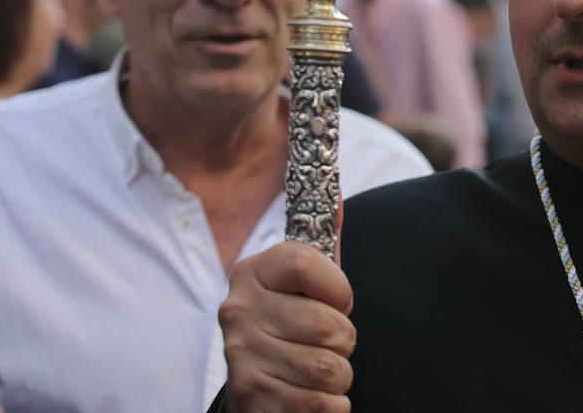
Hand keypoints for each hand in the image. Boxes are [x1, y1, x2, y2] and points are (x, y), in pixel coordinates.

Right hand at [219, 241, 355, 412]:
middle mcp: (239, 310)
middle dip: (344, 340)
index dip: (338, 288)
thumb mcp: (306, 280)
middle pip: (329, 325)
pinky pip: (320, 403)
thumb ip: (324, 239)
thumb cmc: (292, 322)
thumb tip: (334, 190)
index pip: (307, 263)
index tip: (340, 301)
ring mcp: (241, 354)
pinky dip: (333, 405)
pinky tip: (316, 395)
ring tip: (319, 368)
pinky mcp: (250, 396)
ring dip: (339, 375)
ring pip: (330, 368)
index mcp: (253, 272)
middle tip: (327, 343)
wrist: (256, 383)